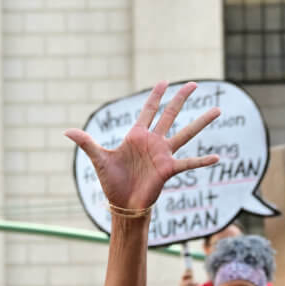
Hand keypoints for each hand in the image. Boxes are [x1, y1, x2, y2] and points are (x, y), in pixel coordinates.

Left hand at [66, 81, 221, 213]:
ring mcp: (163, 154)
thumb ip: (86, 143)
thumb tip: (66, 131)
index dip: (155, 96)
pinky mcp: (168, 169)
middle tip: (194, 83)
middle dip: (181, 99)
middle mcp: (153, 142)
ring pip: (185, 133)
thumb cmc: (112, 182)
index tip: (164, 81)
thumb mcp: (99, 159)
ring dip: (201, 122)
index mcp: (137, 136)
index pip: (148, 110)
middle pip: (170, 115)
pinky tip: (218, 158)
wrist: (122, 204)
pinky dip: (202, 161)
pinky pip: (189, 163)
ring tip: (218, 109)